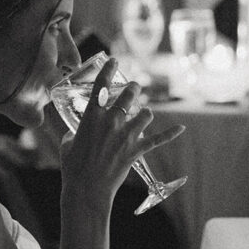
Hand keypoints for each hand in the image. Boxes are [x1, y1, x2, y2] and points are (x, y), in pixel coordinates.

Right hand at [59, 58, 183, 202]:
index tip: (113, 60)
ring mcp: (126, 135)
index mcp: (92, 116)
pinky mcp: (136, 151)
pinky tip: (181, 128)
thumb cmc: (73, 167)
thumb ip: (74, 133)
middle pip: (129, 95)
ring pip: (145, 114)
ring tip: (142, 116)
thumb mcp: (67, 143)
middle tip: (133, 88)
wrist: (86, 188)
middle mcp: (111, 121)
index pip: (101, 86)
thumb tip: (75, 134)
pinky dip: (170, 134)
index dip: (108, 70)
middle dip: (133, 89)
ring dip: (144, 114)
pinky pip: (157, 140)